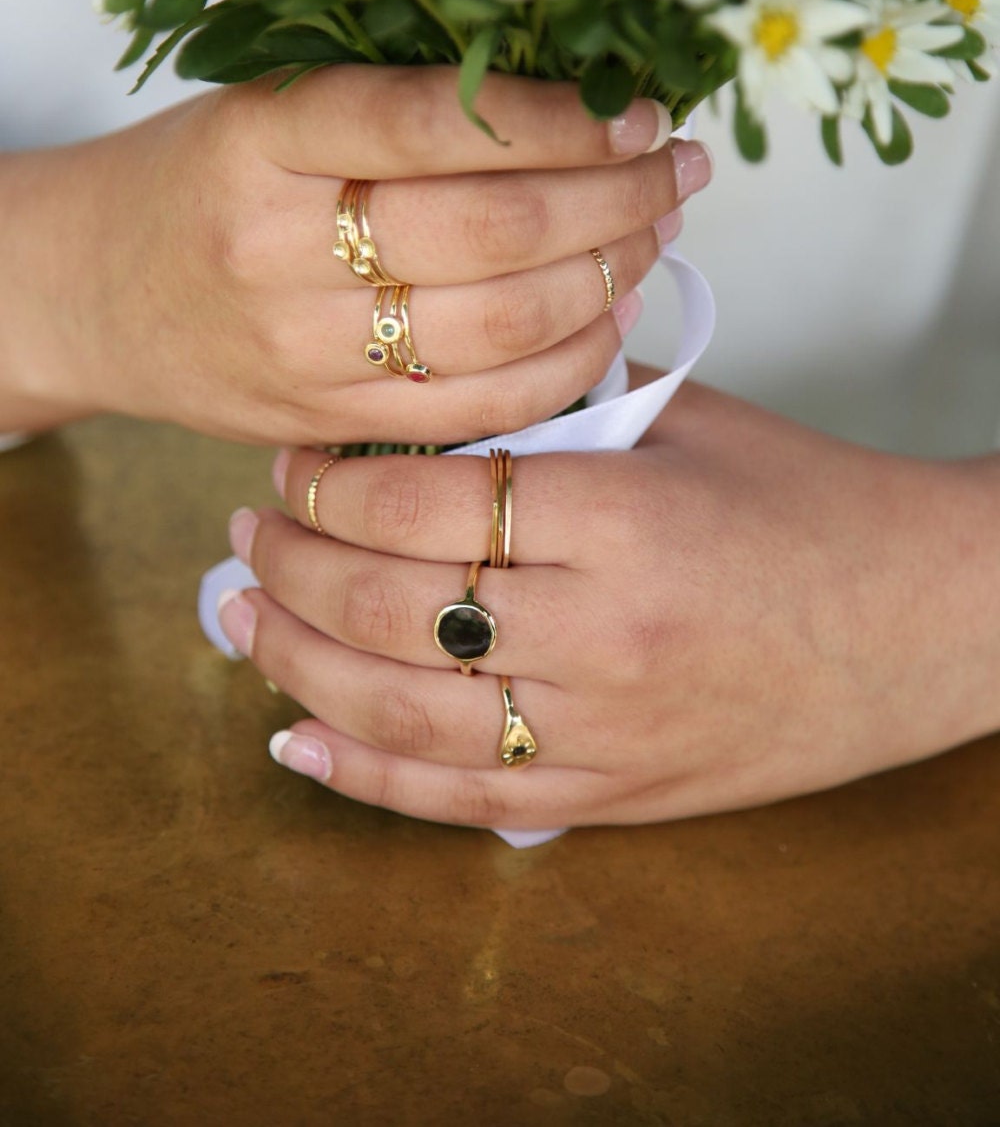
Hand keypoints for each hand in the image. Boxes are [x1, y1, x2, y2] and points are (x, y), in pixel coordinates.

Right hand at [0, 69, 707, 442]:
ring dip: (611, 275)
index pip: (439, 118)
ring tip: (655, 233)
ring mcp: (301, 347)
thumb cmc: (202, 182)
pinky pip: (480, 407)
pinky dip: (569, 363)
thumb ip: (396, 105)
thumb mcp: (268, 108)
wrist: (95, 292)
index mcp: (263, 135)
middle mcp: (277, 243)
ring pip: (503, 325)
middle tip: (676, 169)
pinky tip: (609, 316)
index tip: (637, 108)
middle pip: (495, 228)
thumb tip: (579, 102)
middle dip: (618, 197)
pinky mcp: (326, 423)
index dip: (562, 117)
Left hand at [217, 376, 999, 827]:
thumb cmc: (812, 503)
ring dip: (296, 664)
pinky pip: (464, 798)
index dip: (332, 481)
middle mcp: (603, 631)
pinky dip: (365, 775)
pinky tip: (294, 741)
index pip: (425, 500)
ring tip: (240, 616)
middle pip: (390, 607)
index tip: (294, 462)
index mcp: (623, 517)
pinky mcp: (618, 793)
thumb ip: (562, 406)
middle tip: (244, 531)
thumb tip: (432, 396)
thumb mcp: (689, 424)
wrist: (925, 620)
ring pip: (402, 711)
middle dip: (289, 565)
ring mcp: (607, 729)